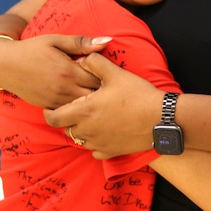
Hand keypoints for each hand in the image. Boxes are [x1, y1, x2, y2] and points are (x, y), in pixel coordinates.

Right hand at [0, 34, 107, 107]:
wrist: (5, 65)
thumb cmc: (32, 49)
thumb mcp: (56, 40)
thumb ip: (81, 43)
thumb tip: (107, 41)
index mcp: (68, 70)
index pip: (99, 78)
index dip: (106, 75)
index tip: (107, 71)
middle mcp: (63, 88)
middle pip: (94, 96)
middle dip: (102, 91)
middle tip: (105, 84)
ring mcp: (55, 100)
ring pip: (83, 108)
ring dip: (91, 101)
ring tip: (95, 93)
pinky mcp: (48, 107)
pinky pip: (69, 112)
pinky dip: (77, 108)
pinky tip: (80, 99)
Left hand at [43, 52, 164, 158]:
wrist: (160, 119)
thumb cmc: (137, 95)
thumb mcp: (115, 73)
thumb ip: (94, 63)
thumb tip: (81, 58)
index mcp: (84, 111)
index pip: (53, 118)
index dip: (49, 113)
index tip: (52, 107)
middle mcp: (87, 130)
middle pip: (65, 130)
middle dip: (67, 120)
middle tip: (76, 109)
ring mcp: (99, 143)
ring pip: (79, 140)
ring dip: (81, 131)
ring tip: (91, 119)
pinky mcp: (111, 152)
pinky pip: (95, 151)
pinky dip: (95, 143)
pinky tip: (103, 133)